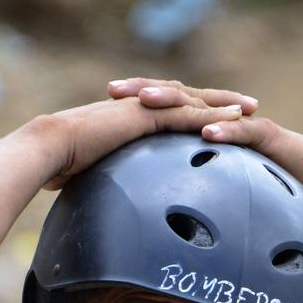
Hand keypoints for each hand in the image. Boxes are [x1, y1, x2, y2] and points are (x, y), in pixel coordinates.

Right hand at [41, 84, 248, 189]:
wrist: (51, 147)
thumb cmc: (60, 162)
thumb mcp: (90, 172)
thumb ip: (105, 179)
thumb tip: (102, 203)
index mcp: (130, 117)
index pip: (169, 110)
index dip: (194, 112)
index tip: (217, 118)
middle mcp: (140, 106)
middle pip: (189, 99)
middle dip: (219, 102)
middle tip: (248, 105)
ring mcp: (144, 108)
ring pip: (194, 102)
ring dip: (225, 105)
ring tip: (251, 108)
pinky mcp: (146, 115)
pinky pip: (186, 115)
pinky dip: (213, 116)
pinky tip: (234, 120)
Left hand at [107, 78, 302, 195]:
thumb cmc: (264, 182)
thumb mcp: (217, 183)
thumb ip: (189, 183)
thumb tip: (154, 204)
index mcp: (206, 124)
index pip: (166, 106)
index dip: (135, 102)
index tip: (102, 102)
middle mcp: (221, 116)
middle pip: (178, 96)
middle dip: (144, 91)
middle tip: (114, 92)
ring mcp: (244, 123)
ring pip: (204, 107)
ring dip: (174, 103)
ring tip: (146, 103)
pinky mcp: (267, 135)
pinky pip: (243, 131)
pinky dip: (224, 130)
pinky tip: (205, 131)